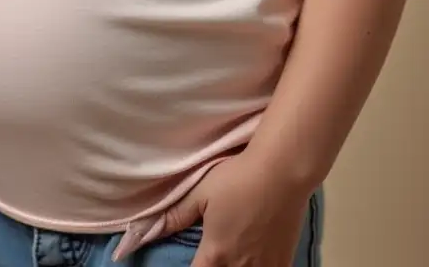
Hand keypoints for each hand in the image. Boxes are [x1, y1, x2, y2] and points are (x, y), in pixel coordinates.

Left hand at [114, 155, 309, 266]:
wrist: (282, 171)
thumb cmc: (237, 178)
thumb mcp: (201, 192)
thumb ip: (176, 216)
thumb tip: (146, 232)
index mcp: (215, 254)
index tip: (191, 265)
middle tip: (208, 260)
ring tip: (227, 258)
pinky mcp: (283, 261)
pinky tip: (253, 261)